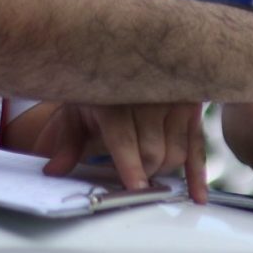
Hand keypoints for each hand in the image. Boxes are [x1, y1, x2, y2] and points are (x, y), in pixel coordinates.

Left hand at [37, 103, 208, 203]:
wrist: (125, 56)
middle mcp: (151, 97)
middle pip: (154, 152)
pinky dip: (198, 174)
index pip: (126, 140)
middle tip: (132, 178)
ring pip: (176, 153)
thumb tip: (54, 170)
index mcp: (117, 97)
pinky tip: (198, 197)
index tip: (136, 188)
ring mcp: (175, 101)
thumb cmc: (100, 89)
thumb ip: (68, 143)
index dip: (131, 168)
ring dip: (163, 170)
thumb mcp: (77, 110)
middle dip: (144, 174)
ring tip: (148, 168)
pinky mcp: (193, 108)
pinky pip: (197, 147)